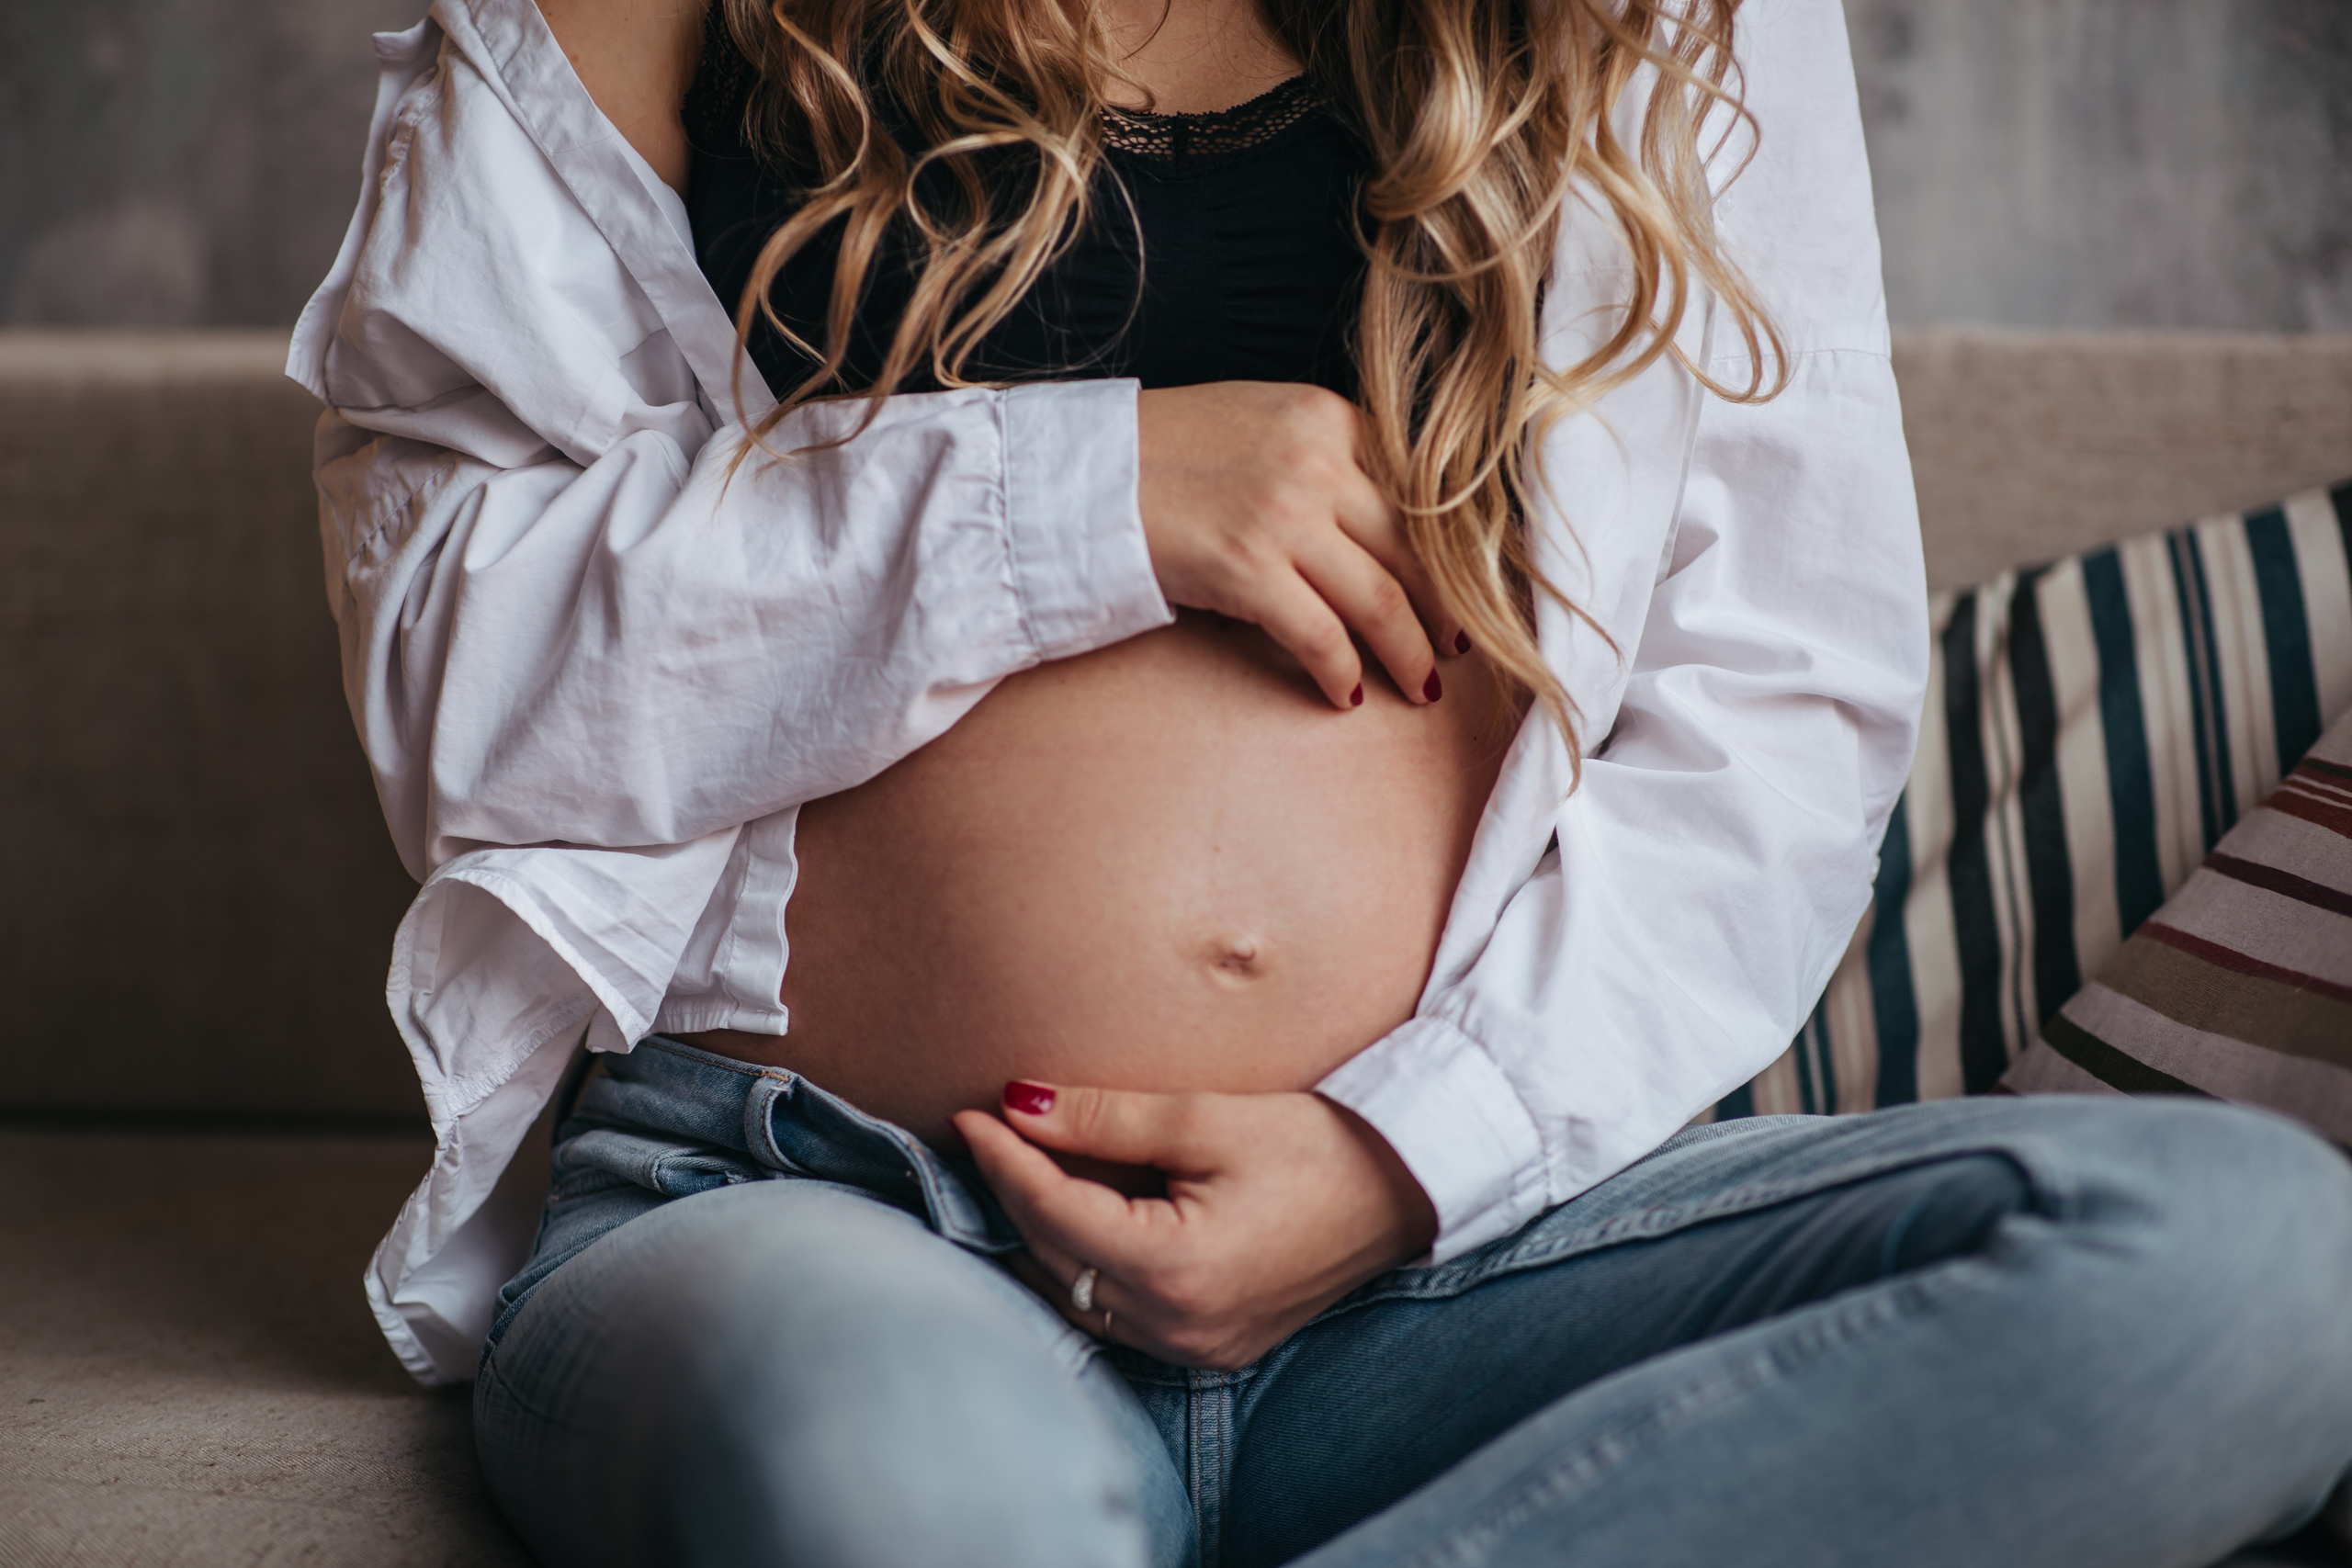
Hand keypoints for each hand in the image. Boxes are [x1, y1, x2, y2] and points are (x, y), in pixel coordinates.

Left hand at [953, 1082, 1438, 1369]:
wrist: (1408, 1187)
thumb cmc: (1319, 1144)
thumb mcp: (1209, 1117)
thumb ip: (1104, 1118)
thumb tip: (1018, 1104)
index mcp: (1174, 1271)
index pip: (1052, 1212)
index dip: (1003, 1160)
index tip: (969, 1113)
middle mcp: (1177, 1328)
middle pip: (1055, 1259)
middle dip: (1012, 1195)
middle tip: (982, 1133)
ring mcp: (1195, 1349)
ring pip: (1077, 1296)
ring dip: (1041, 1237)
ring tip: (1013, 1172)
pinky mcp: (1212, 1347)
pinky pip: (1117, 1314)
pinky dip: (1083, 1266)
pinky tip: (1070, 1221)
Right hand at [1136, 382, 1462, 710]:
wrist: (1076, 477)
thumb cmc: (1159, 454)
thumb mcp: (1255, 422)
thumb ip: (1320, 452)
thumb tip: (1379, 518)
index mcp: (1324, 416)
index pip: (1417, 489)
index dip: (1450, 547)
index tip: (1463, 584)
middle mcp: (1316, 459)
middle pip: (1414, 548)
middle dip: (1444, 608)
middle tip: (1457, 645)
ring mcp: (1284, 515)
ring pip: (1382, 598)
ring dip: (1410, 652)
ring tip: (1420, 683)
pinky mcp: (1247, 570)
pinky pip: (1322, 637)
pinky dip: (1342, 674)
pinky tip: (1346, 696)